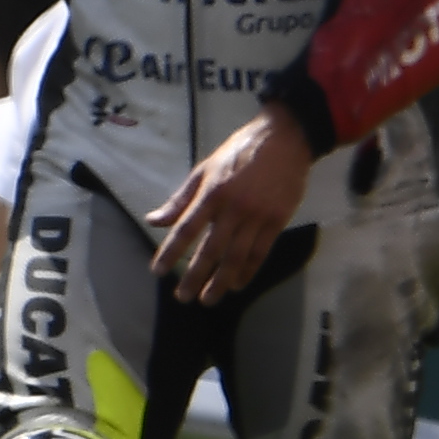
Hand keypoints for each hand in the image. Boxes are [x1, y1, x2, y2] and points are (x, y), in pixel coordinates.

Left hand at [142, 108, 313, 302]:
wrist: (284, 139)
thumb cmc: (239, 152)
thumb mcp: (205, 168)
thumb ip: (181, 198)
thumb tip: (153, 220)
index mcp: (212, 192)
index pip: (186, 228)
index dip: (170, 252)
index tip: (158, 271)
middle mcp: (233, 207)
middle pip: (211, 250)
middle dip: (195, 276)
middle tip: (183, 297)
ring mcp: (257, 216)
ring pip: (236, 257)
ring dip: (221, 282)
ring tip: (208, 299)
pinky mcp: (277, 221)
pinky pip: (260, 253)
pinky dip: (247, 272)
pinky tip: (237, 284)